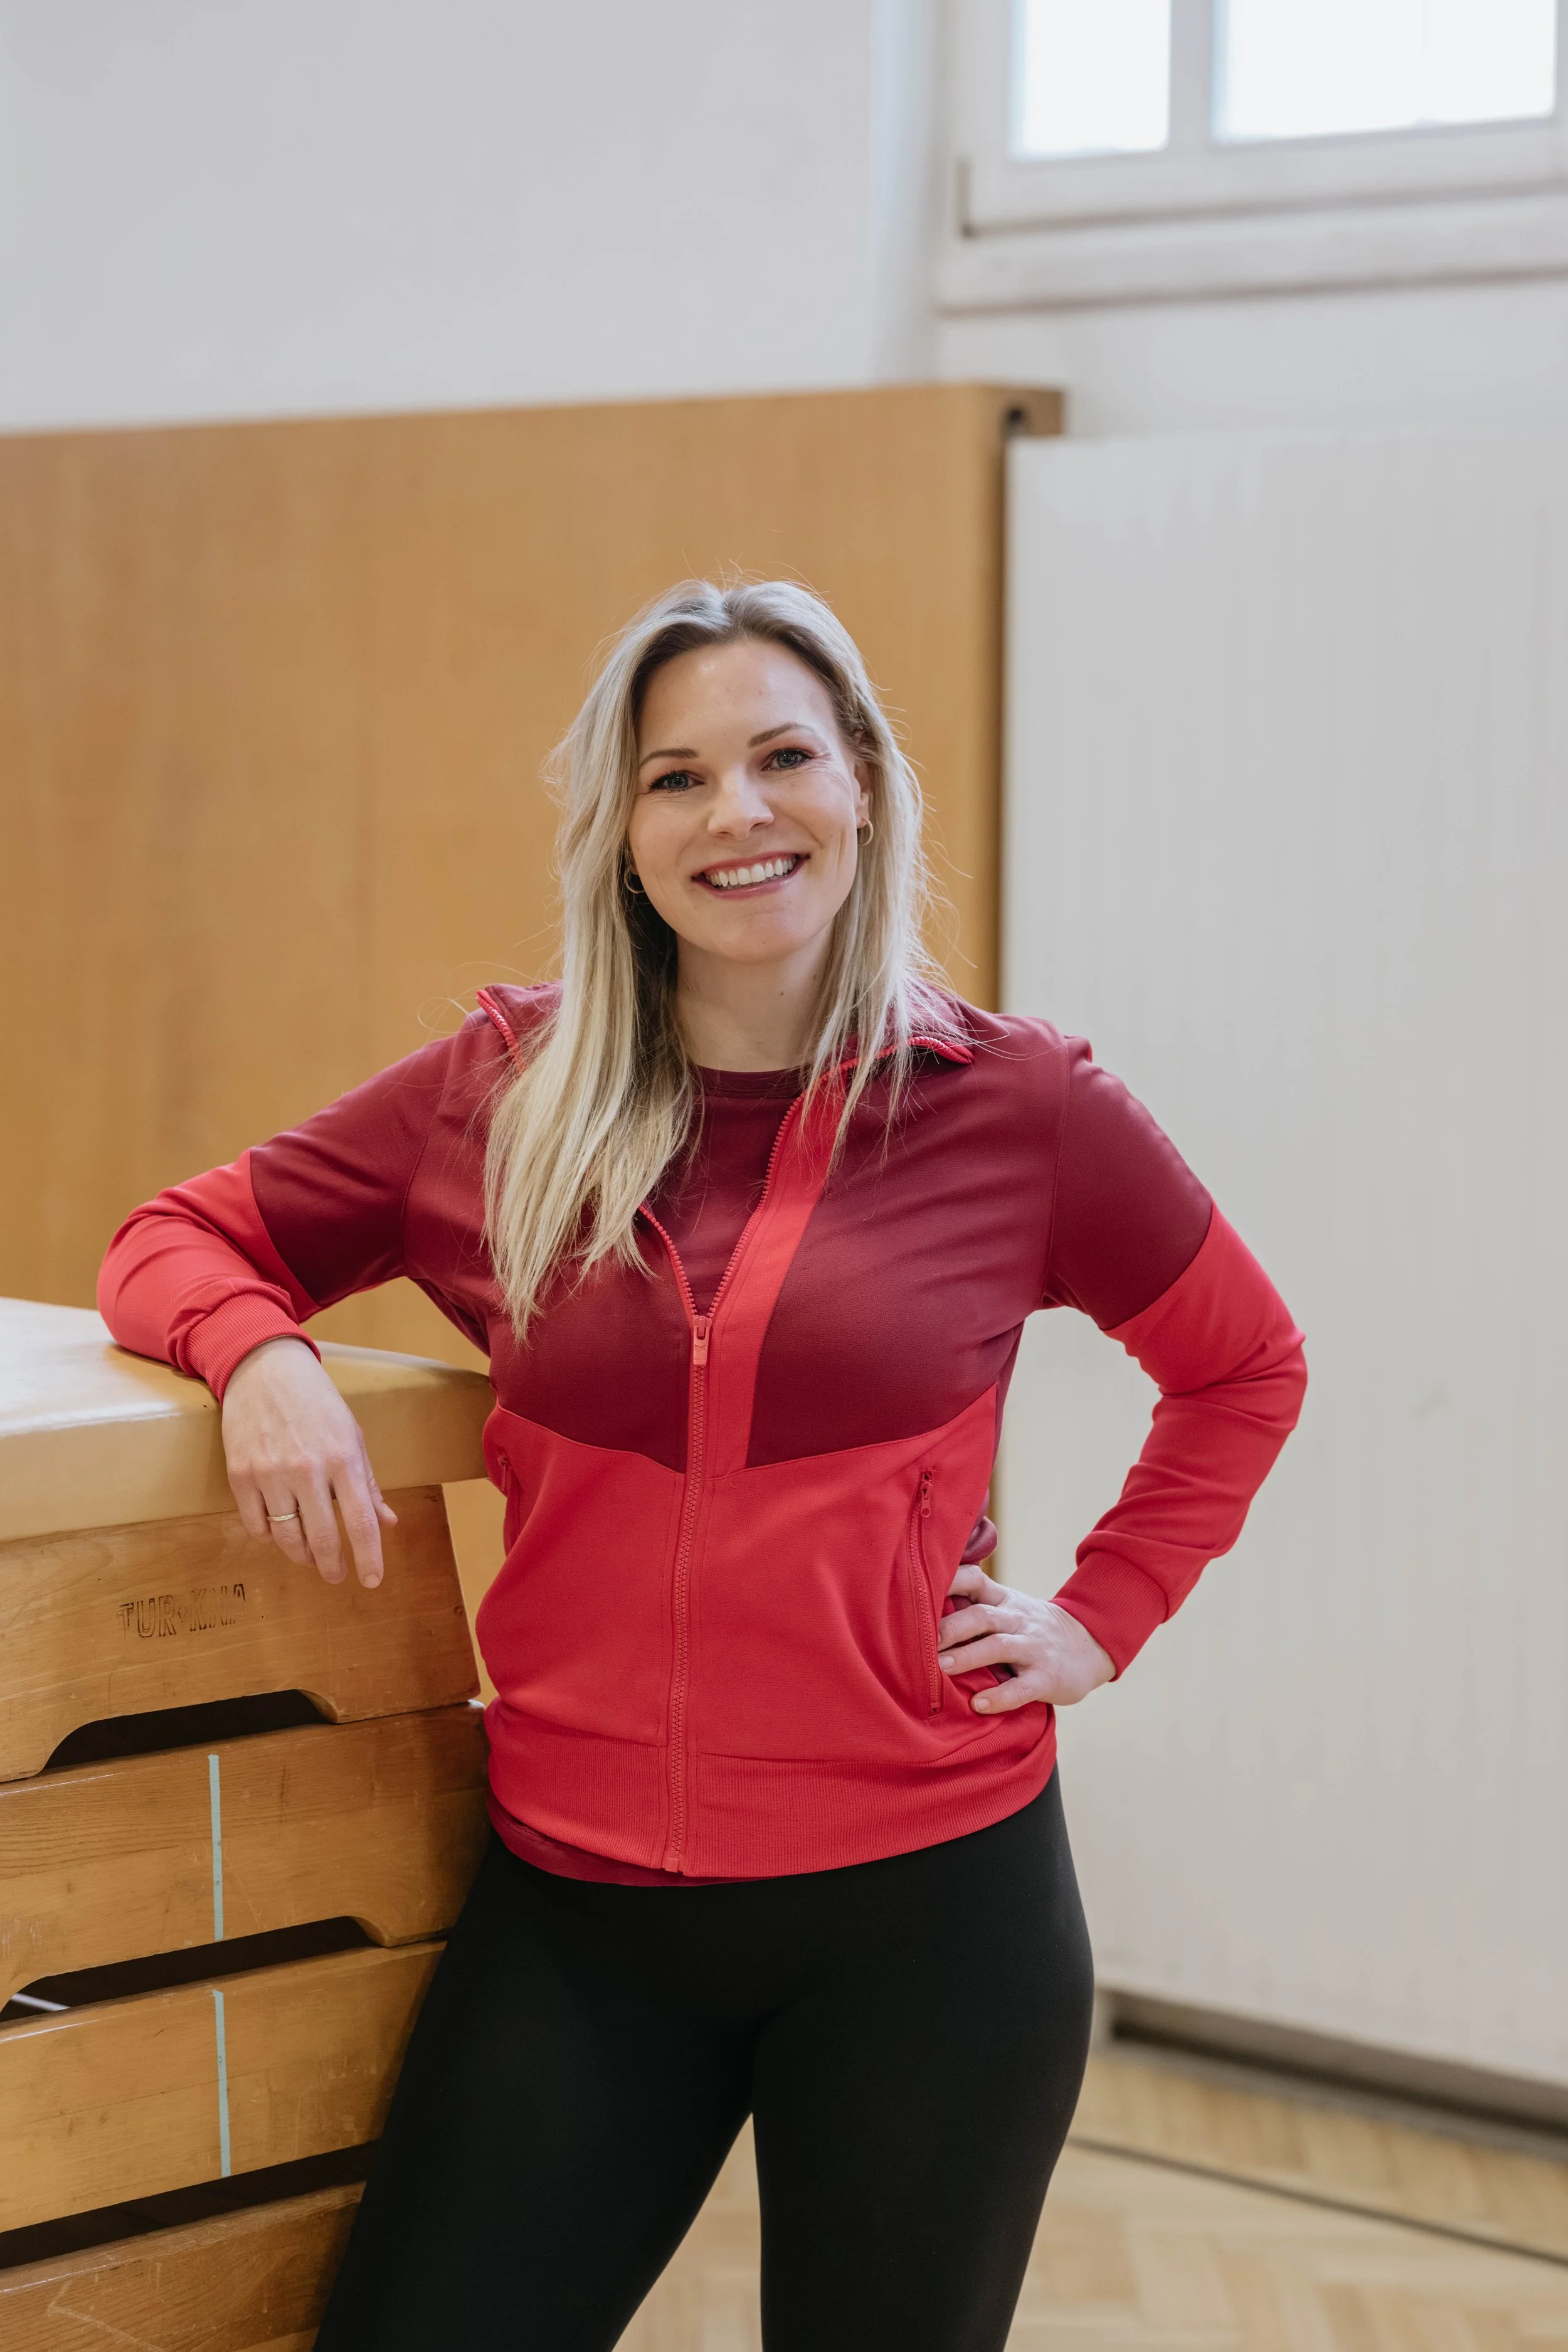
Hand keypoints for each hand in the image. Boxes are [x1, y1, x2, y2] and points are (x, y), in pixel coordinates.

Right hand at [222, 1338, 395, 1587]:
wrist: (264, 1369)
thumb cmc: (316, 1403)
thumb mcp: (352, 1436)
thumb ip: (367, 1483)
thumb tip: (387, 1522)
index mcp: (343, 1458)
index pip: (361, 1521)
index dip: (369, 1557)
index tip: (372, 1581)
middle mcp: (307, 1469)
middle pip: (323, 1538)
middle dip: (332, 1566)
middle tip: (336, 1575)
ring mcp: (269, 1473)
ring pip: (287, 1539)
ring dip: (301, 1555)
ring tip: (310, 1555)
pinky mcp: (240, 1474)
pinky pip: (256, 1526)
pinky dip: (270, 1537)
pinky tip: (280, 1532)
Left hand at [938, 1565, 1114, 1713]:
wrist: (1091, 1645)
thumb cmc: (1035, 1629)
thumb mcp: (1012, 1607)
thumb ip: (978, 1604)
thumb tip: (927, 1604)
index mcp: (1005, 1601)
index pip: (975, 1580)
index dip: (949, 1582)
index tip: (919, 1590)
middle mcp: (1018, 1620)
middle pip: (982, 1616)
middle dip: (951, 1627)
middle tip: (921, 1641)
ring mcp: (1034, 1649)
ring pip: (999, 1647)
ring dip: (968, 1656)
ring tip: (940, 1668)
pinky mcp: (1047, 1678)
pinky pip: (1022, 1687)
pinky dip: (1000, 1696)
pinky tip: (979, 1704)